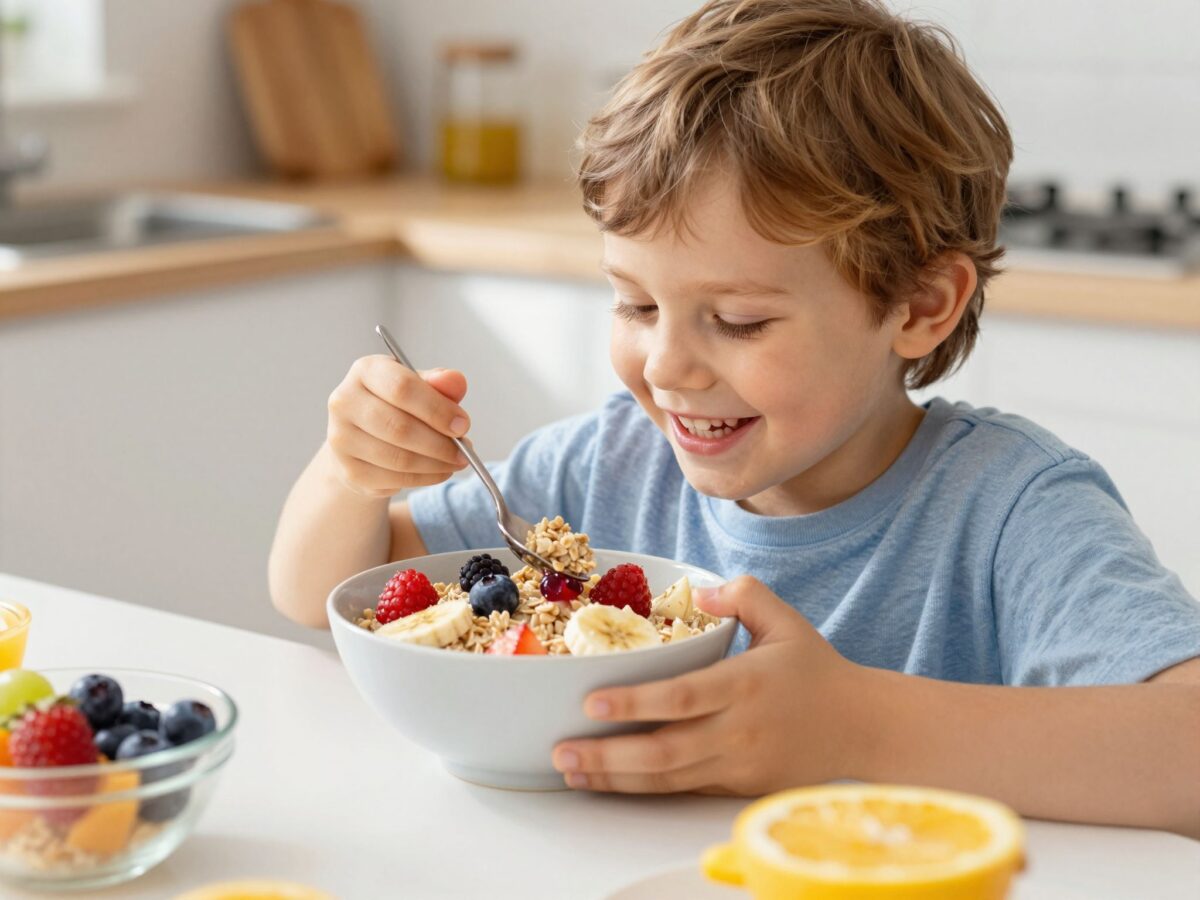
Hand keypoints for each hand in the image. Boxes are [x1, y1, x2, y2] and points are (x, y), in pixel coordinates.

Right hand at [325, 355, 470, 497]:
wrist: (364, 438)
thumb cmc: (397, 406)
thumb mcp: (420, 387)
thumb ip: (440, 383)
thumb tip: (456, 381)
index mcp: (365, 371)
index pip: (402, 388)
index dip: (437, 409)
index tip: (463, 424)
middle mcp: (344, 402)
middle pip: (400, 428)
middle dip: (440, 443)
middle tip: (465, 451)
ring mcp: (342, 439)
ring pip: (399, 458)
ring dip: (436, 464)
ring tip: (457, 461)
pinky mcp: (349, 471)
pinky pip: (395, 479)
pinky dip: (425, 478)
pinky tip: (439, 471)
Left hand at [552, 576, 865, 794]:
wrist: (864, 730)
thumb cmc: (819, 672)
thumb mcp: (785, 620)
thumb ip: (742, 594)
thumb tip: (699, 588)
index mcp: (745, 684)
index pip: (683, 696)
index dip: (635, 703)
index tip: (593, 702)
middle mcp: (738, 730)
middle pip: (665, 749)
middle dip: (608, 755)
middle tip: (562, 750)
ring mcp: (737, 765)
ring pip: (668, 779)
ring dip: (615, 779)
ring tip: (571, 772)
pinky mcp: (737, 787)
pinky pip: (683, 790)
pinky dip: (643, 789)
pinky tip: (610, 783)